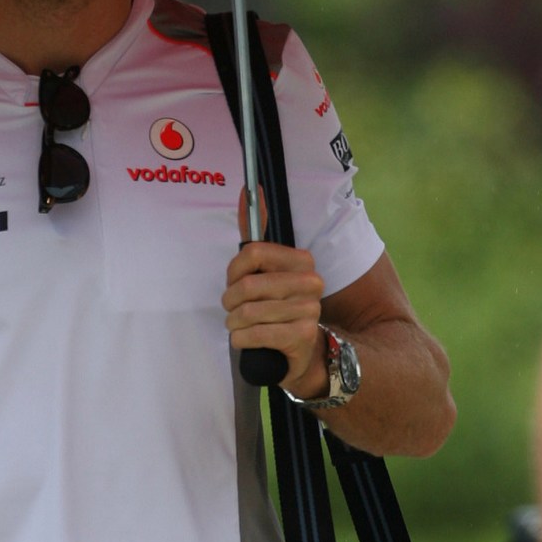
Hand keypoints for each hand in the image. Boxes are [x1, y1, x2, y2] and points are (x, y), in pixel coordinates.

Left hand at [223, 187, 325, 394]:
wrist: (301, 352)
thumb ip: (255, 234)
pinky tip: (246, 340)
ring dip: (234, 323)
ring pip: (247, 312)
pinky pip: (254, 334)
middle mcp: (311, 282)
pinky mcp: (301, 336)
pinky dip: (240, 340)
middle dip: (229, 302)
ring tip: (240, 326)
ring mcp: (309, 310)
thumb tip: (247, 189)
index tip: (233, 282)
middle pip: (246, 286)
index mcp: (302, 261)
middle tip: (233, 310)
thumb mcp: (265, 271)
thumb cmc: (275, 308)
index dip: (233, 272)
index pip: (253, 253)